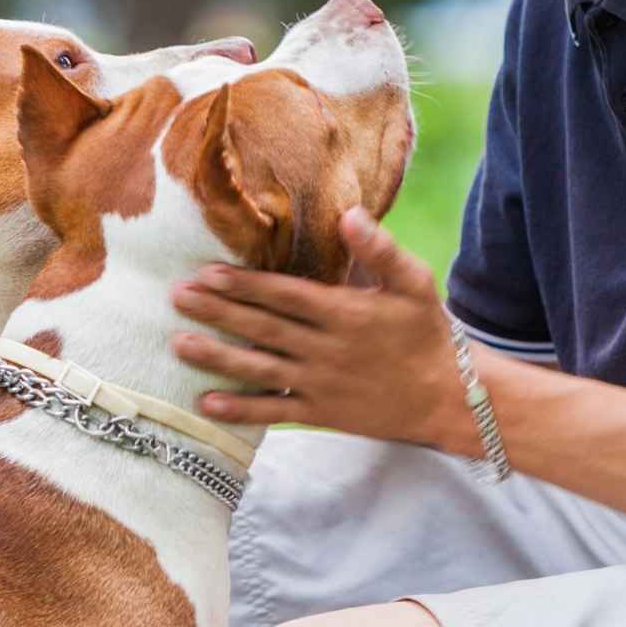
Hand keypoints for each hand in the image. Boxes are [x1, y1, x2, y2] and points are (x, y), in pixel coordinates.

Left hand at [170, 208, 480, 454]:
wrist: (449, 397)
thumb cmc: (428, 333)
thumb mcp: (414, 283)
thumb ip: (380, 249)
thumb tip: (349, 213)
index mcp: (345, 312)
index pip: (284, 295)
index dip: (244, 284)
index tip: (206, 272)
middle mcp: (326, 349)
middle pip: (262, 328)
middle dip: (217, 312)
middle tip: (176, 297)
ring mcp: (321, 384)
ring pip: (259, 369)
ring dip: (216, 357)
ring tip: (177, 344)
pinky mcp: (321, 413)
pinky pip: (275, 412)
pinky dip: (241, 409)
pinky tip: (206, 402)